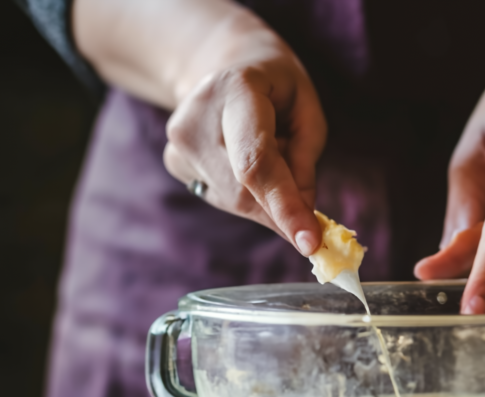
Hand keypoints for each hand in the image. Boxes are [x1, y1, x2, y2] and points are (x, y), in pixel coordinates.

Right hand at [162, 18, 325, 253]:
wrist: (223, 65)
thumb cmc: (276, 87)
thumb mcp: (306, 109)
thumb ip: (306, 161)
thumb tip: (302, 216)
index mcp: (236, 89)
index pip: (256, 161)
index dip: (284, 206)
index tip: (310, 243)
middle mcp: (197, 115)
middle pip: (245, 190)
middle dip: (283, 210)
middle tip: (309, 210)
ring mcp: (179, 141)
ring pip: (234, 202)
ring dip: (266, 200)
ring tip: (270, 156)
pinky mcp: (173, 162)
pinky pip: (222, 199)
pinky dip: (248, 196)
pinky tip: (245, 164)